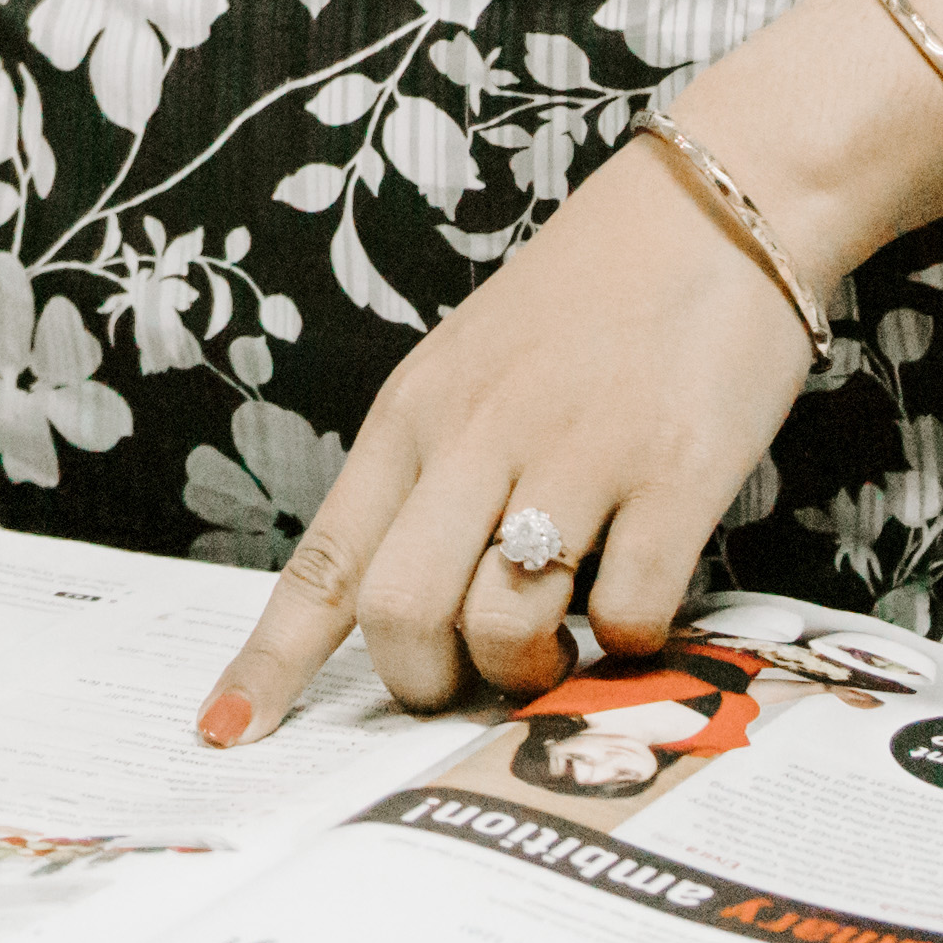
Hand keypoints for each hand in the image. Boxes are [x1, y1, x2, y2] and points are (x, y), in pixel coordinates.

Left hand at [198, 139, 817, 741]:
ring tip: (558, 645)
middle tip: (471, 678)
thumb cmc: (587, 306)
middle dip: (428, 682)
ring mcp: (578, 453)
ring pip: (503, 623)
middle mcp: (479, 435)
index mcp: (414, 416)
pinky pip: (626, 609)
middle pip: (400, 612)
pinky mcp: (676, 471)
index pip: (323, 560)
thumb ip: (435, 477)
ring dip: (527, 671)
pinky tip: (636, 603)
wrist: (713, 210)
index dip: (272, 659)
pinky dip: (627, 642)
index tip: (228, 733)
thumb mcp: (471, 372)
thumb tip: (409, 613)